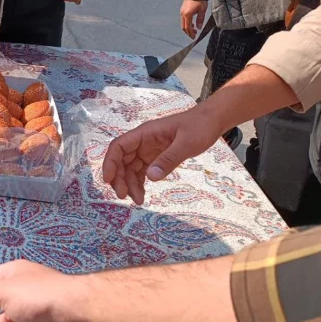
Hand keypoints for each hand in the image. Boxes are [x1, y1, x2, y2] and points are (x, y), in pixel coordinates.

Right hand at [102, 107, 224, 204]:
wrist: (211, 121)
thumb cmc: (200, 126)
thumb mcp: (187, 143)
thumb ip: (169, 159)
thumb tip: (151, 177)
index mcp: (144, 133)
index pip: (119, 146)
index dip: (110, 163)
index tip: (108, 179)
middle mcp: (142, 142)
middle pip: (121, 160)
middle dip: (120, 178)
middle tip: (124, 196)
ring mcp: (147, 150)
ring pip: (130, 168)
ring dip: (129, 184)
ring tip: (138, 200)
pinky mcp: (155, 157)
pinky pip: (141, 171)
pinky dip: (139, 183)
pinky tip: (142, 194)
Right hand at [180, 0, 208, 38]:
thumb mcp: (202, 10)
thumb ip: (200, 20)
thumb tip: (199, 28)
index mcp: (187, 15)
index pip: (188, 27)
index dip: (191, 33)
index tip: (194, 37)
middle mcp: (183, 14)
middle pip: (183, 27)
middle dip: (188, 32)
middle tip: (194, 35)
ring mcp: (182, 12)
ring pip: (183, 23)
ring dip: (188, 27)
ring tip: (194, 29)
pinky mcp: (182, 9)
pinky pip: (183, 19)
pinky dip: (187, 23)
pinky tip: (192, 23)